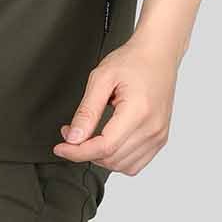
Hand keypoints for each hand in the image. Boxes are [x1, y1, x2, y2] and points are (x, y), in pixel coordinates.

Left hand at [52, 36, 180, 176]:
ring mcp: (158, 135)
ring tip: (89, 137)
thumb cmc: (133, 61)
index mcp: (139, 112)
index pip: (105, 147)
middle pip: (111, 159)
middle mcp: (153, 128)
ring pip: (122, 166)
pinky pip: (135, 164)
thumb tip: (73, 138)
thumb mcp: (101, 79)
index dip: (77, 152)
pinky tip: (107, 143)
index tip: (61, 147)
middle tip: (71, 134)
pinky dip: (116, 160)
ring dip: (100, 158)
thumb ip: (86, 111)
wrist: (158, 55)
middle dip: (84, 151)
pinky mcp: (160, 139)